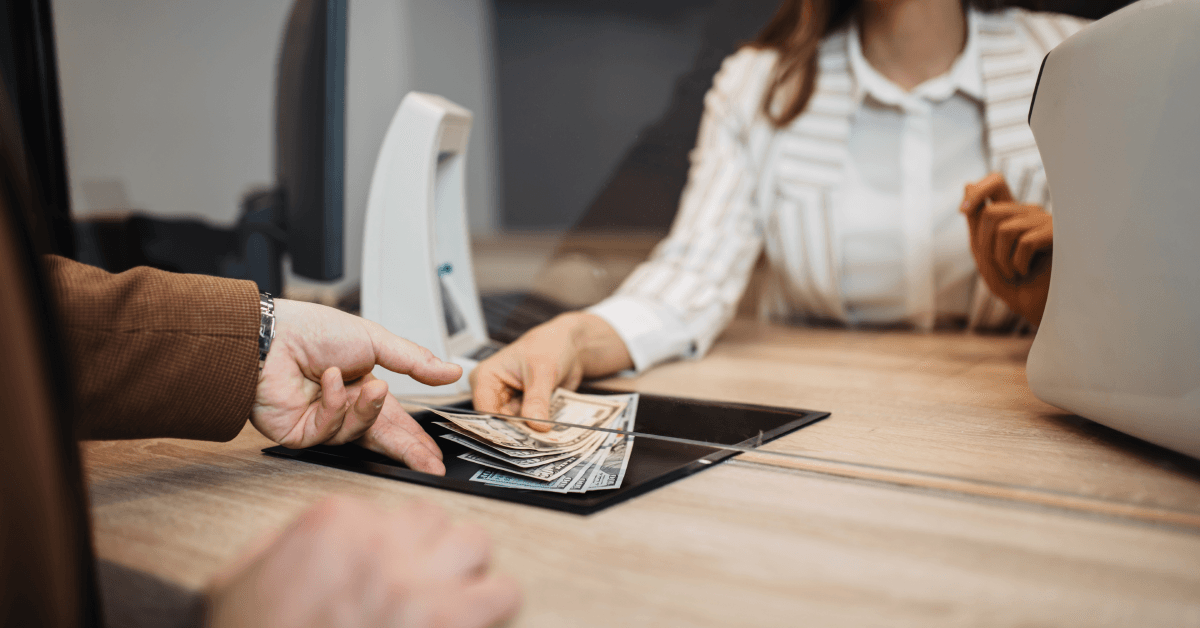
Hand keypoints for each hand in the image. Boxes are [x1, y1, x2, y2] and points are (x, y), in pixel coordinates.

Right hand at [207, 496, 521, 627]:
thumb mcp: (242, 578)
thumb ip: (281, 543)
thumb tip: (313, 536)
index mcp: (333, 524)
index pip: (388, 510)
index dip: (390, 544)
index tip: (386, 566)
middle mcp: (380, 543)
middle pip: (435, 519)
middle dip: (430, 549)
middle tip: (419, 581)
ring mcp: (417, 582)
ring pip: (475, 543)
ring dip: (464, 570)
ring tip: (450, 597)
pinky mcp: (447, 621)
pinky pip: (501, 592)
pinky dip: (493, 604)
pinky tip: (474, 619)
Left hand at [252, 299, 461, 473]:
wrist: (271, 334)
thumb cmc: (312, 330)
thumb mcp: (375, 340)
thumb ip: (415, 361)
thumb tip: (451, 372)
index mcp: (364, 388)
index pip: (396, 421)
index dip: (416, 439)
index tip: (435, 456)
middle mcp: (344, 408)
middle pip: (381, 439)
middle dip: (407, 452)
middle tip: (429, 466)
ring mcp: (322, 423)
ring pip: (357, 433)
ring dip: (366, 409)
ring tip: (370, 386)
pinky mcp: (300, 434)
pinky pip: (328, 432)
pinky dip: (333, 404)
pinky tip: (328, 381)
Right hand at [471, 312, 631, 430]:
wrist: (570, 347)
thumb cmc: (549, 346)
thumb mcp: (543, 370)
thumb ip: (537, 399)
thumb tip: (536, 426)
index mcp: (486, 377)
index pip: (485, 410)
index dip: (500, 427)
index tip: (518, 442)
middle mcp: (493, 393)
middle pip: (499, 422)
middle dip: (517, 434)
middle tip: (535, 445)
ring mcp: (509, 403)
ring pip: (515, 427)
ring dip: (530, 434)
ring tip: (545, 442)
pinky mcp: (524, 410)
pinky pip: (529, 426)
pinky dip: (539, 430)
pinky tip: (550, 438)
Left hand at [960, 173, 1053, 325]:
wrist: (1040, 310)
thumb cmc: (1014, 285)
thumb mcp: (986, 254)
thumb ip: (977, 222)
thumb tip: (967, 183)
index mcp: (1014, 216)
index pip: (996, 183)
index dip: (978, 190)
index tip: (963, 210)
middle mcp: (1031, 213)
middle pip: (992, 212)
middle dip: (984, 245)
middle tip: (998, 266)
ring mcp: (1047, 222)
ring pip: (1004, 228)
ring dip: (1000, 259)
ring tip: (1013, 273)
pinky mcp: (1060, 236)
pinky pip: (1024, 242)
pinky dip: (1017, 263)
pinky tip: (1026, 273)